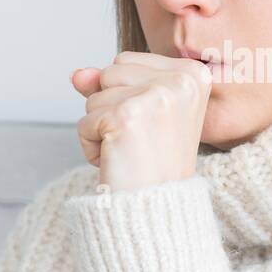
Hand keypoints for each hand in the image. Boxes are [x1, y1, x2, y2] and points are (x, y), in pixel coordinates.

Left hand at [70, 51, 212, 192]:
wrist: (158, 210)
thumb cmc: (153, 164)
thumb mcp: (139, 112)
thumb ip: (108, 85)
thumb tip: (77, 74)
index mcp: (194, 74)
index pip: (124, 61)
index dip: (125, 96)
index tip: (152, 125)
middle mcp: (182, 81)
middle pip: (109, 72)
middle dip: (111, 107)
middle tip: (141, 140)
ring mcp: (157, 97)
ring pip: (94, 96)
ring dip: (101, 127)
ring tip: (131, 150)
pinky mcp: (128, 116)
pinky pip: (85, 121)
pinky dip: (91, 146)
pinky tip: (119, 161)